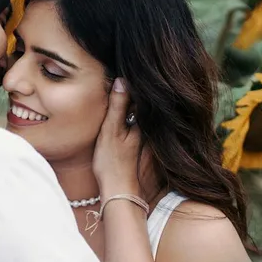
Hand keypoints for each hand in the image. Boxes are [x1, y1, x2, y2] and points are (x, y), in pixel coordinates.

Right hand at [92, 78, 141, 195]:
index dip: (134, 81)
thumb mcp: (110, 131)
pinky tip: (128, 114)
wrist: (120, 191)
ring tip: (124, 90)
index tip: (126, 70)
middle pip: (145, 103)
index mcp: (144, 120)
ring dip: (136, 103)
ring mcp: (150, 137)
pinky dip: (136, 116)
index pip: (142, 93)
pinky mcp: (147, 146)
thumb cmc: (112, 163)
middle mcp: (151, 128)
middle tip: (122, 77)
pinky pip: (143, 123)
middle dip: (136, 90)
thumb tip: (122, 80)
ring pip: (144, 113)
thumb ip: (117, 106)